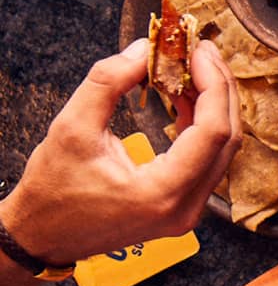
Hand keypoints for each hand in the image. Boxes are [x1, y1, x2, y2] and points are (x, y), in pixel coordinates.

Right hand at [0, 39, 239, 265]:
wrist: (43, 236)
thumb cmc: (53, 191)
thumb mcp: (71, 127)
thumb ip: (108, 82)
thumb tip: (144, 49)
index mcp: (163, 193)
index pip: (212, 132)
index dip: (213, 84)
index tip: (199, 50)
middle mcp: (186, 208)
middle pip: (227, 139)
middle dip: (218, 89)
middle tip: (201, 51)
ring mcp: (189, 211)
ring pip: (222, 149)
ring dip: (212, 105)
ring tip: (191, 68)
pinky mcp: (184, 205)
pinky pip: (207, 158)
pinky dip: (201, 124)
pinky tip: (184, 96)